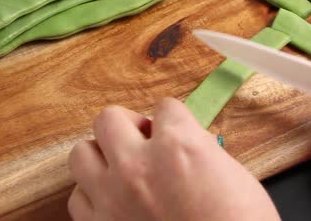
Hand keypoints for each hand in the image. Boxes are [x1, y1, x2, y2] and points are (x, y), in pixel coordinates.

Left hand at [67, 97, 280, 220]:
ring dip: (102, 157)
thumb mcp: (231, 174)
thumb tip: (184, 144)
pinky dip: (93, 196)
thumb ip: (199, 150)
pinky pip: (78, 198)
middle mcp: (138, 165)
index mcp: (178, 145)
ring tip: (122, 170)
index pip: (165, 107)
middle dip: (128, 126)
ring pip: (81, 153)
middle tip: (144, 143)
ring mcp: (113, 197)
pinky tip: (114, 202)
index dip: (174, 120)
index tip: (177, 131)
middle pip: (109, 118)